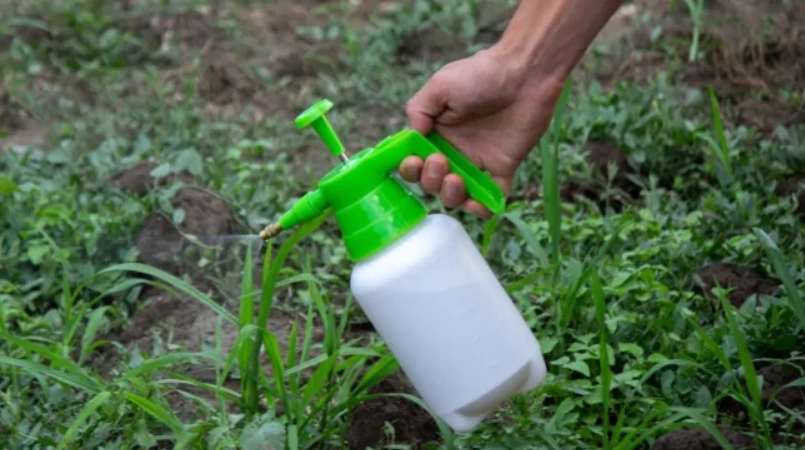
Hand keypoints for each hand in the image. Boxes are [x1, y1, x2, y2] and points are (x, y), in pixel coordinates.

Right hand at [401, 46, 563, 217]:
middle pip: (432, 182)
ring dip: (451, 196)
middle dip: (430, 180)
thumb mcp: (440, 85)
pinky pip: (492, 196)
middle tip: (441, 161)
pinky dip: (486, 207)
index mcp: (436, 132)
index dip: (410, 168)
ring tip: (456, 180)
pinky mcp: (503, 167)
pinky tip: (481, 205)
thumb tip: (413, 137)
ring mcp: (478, 161)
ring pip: (457, 194)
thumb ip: (419, 110)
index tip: (415, 161)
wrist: (524, 73)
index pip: (415, 160)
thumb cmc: (480, 74)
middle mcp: (454, 150)